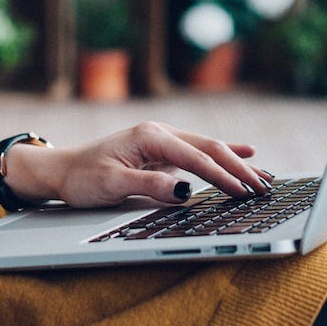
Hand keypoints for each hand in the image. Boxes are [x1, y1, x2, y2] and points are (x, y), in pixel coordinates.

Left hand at [5, 122, 274, 208]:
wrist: (62, 170)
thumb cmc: (82, 178)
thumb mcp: (112, 185)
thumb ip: (149, 186)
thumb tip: (185, 190)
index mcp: (150, 137)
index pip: (196, 157)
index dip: (222, 176)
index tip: (243, 192)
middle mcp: (160, 133)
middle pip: (209, 148)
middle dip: (239, 167)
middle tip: (264, 187)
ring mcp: (162, 141)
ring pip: (208, 148)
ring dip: (236, 161)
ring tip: (265, 175)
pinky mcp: (162, 152)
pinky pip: (199, 153)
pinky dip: (223, 155)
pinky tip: (246, 152)